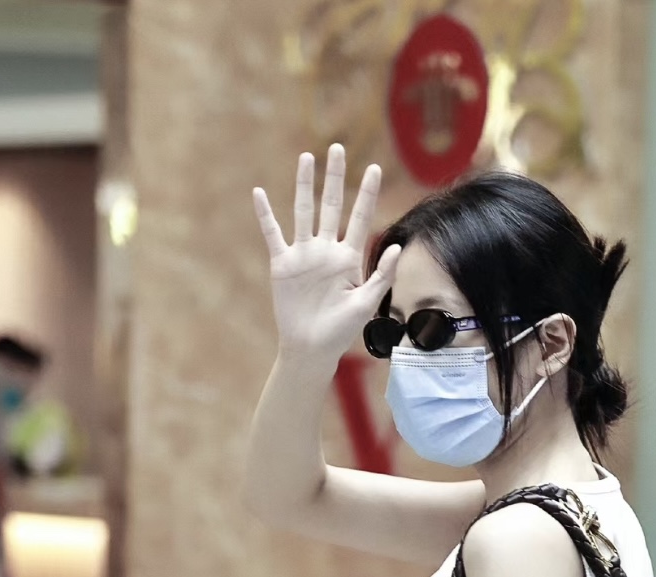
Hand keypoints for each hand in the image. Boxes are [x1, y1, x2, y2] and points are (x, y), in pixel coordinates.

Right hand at [252, 143, 400, 362]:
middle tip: (338, 148)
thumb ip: (381, 275)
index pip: (360, 218)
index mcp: (349, 258)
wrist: (311, 348)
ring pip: (303, 211)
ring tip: (307, 158)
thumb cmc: (341, 331)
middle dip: (335, 177)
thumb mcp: (366, 303)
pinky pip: (272, 234)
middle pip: (331, 205)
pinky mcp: (283, 264)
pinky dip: (265, 215)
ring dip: (305, 184)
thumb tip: (396, 246)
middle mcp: (326, 250)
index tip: (374, 168)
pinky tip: (259, 193)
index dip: (367, 193)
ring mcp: (304, 255)